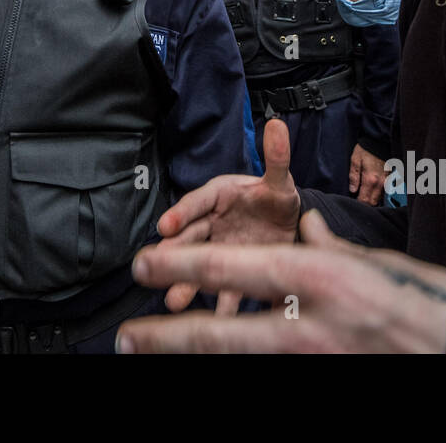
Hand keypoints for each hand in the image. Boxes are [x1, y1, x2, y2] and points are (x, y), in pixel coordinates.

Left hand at [117, 210, 445, 352]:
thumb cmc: (423, 301)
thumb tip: (305, 227)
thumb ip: (327, 246)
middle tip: (128, 335)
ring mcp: (313, 360)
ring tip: (156, 353)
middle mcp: (309, 323)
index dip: (179, 266)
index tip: (144, 266)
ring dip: (194, 355)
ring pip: (238, 357)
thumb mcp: (370, 260)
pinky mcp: (321, 375)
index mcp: (317, 276)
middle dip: (167, 336)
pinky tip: (213, 363)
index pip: (232, 267)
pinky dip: (239, 364)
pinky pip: (268, 368)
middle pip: (219, 333)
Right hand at [152, 118, 300, 313]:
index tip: (166, 225)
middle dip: (174, 253)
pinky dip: (219, 304)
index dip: (182, 213)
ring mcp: (220, 249)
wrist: (287, 227)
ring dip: (186, 283)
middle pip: (189, 237)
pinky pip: (223, 289)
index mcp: (219, 195)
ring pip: (199, 265)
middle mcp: (212, 223)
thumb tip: (278, 125)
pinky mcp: (233, 273)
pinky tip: (215, 321)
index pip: (197, 201)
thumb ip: (277, 158)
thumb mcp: (280, 181)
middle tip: (157, 265)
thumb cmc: (275, 199)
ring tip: (174, 301)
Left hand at [349, 143, 385, 204]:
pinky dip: (377, 194)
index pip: (364, 200)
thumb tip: (352, 190)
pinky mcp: (390, 179)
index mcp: (370, 180)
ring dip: (371, 199)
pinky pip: (384, 192)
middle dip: (365, 204)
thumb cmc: (366, 149)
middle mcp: (380, 183)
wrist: (380, 140)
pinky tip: (371, 189)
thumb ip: (353, 177)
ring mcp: (387, 181)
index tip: (352, 202)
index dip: (358, 203)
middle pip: (373, 203)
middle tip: (357, 199)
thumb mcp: (355, 160)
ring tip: (363, 194)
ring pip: (379, 199)